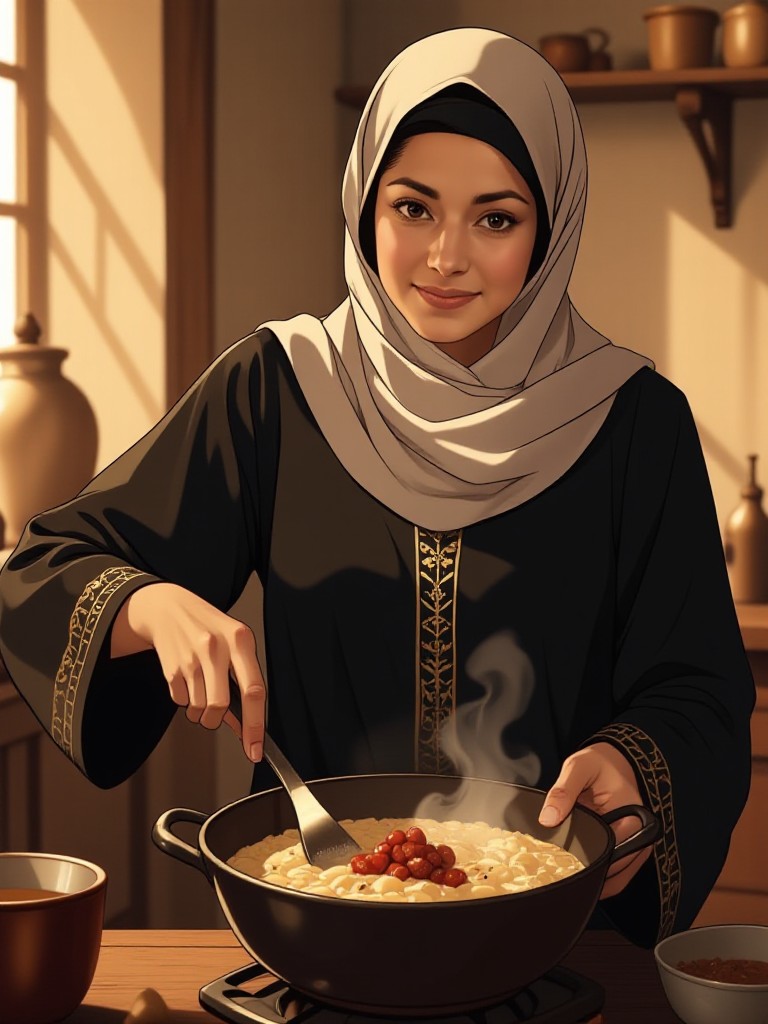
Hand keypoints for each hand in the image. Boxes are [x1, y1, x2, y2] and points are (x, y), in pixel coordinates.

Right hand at [111, 582, 265, 761]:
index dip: (255, 725)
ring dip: (200, 710)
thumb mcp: (233, 642)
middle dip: (216, 719)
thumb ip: (243, 679)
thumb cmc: (209, 628)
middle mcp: (215, 648)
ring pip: (199, 709)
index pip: (254, 691)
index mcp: (240, 640)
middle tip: (216, 716)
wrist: (167, 607)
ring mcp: (191, 658)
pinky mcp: (171, 667)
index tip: (255, 749)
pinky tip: (187, 678)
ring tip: (201, 687)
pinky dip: (185, 699)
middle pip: (220, 705)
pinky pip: (181, 702)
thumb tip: (246, 725)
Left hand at [538, 742, 652, 897]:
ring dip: (593, 878)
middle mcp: (640, 837)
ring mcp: (637, 846)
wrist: (615, 761)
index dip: (585, 865)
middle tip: (558, 872)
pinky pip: (615, 872)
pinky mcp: (629, 849)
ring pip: (614, 878)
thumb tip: (548, 818)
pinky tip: (578, 868)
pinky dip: (598, 874)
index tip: (561, 867)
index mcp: (633, 819)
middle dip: (587, 876)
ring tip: (565, 871)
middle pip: (613, 873)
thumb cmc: (600, 763)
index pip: (609, 857)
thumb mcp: (578, 767)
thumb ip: (563, 791)